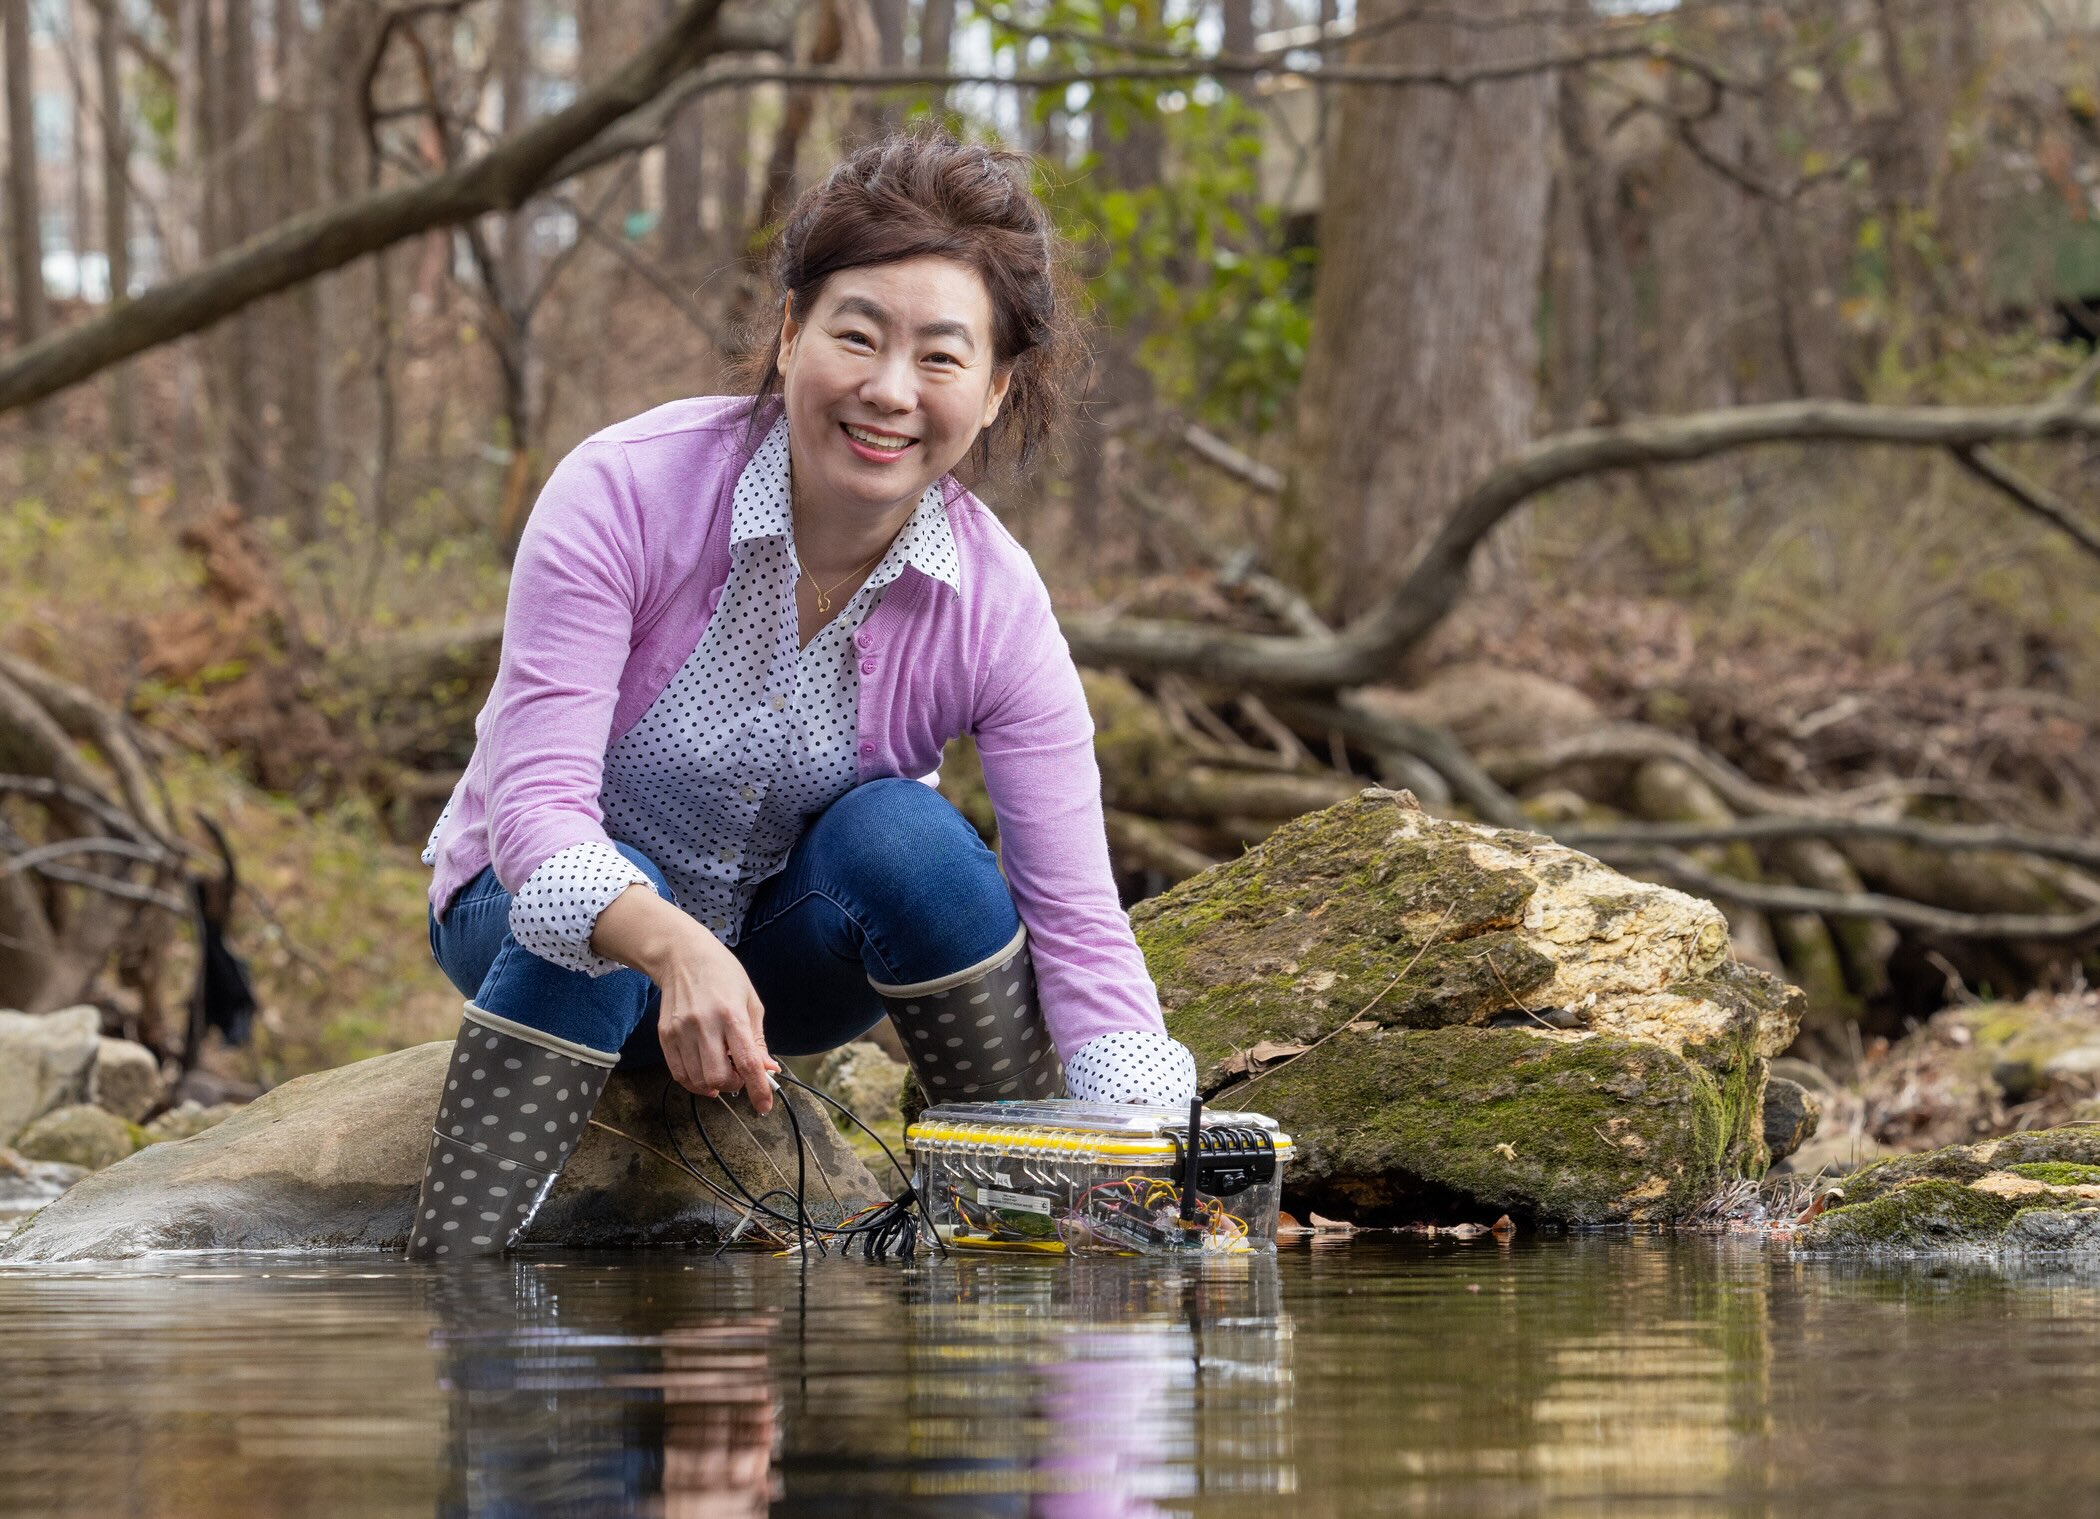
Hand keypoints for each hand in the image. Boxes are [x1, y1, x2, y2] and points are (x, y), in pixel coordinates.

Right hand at [591, 884, 778, 1113]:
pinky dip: (694, 1082)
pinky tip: (704, 1075)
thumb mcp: (750, 1001)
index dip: (758, 1089)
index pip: (748, 1062)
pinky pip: (679, 1074)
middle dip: (734, 1086)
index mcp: (732, 1015)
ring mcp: (681, 1031)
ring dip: (714, 1086)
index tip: (764, 1106)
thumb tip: (768, 1070)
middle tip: (740, 1076)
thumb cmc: (724, 976)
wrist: (682, 956)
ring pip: (698, 1080)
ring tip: (722, 1071)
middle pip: (719, 1077)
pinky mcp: (665, 1036)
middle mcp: (704, 1024)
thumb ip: (758, 1039)